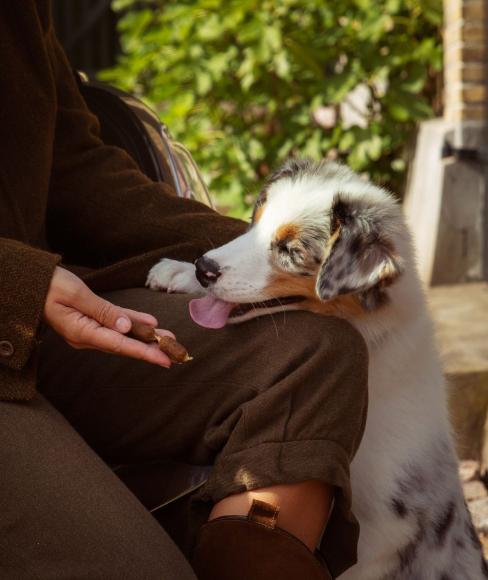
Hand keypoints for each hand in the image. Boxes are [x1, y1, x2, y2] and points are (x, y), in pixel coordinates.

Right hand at [43, 266, 172, 367]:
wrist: (32, 282)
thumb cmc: (50, 286)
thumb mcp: (77, 296)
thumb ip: (103, 312)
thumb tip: (127, 327)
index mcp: (82, 333)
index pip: (120, 345)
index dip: (145, 353)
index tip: (164, 360)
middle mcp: (88, 336)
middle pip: (126, 345)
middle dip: (151, 348)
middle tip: (176, 353)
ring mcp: (90, 330)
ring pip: (124, 335)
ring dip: (146, 337)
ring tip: (169, 339)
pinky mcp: (91, 320)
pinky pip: (117, 324)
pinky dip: (134, 323)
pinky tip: (151, 324)